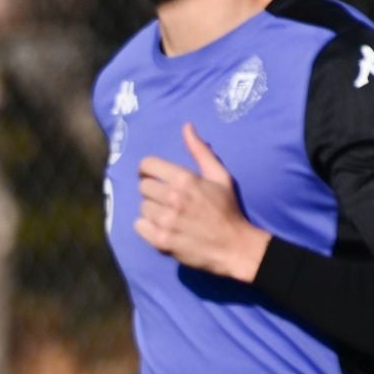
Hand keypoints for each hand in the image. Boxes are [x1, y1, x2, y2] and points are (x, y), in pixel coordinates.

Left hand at [134, 123, 270, 280]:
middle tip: (166, 199)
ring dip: (152, 210)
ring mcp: (166, 220)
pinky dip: (147, 227)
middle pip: (143, 186)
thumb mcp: (219, 176)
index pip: (147, 164)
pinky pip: (139, 226)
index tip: (152, 176)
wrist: (234, 246)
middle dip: (153, 191)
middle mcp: (173, 198)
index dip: (147, 169)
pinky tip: (162, 228)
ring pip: (142, 207)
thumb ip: (200, 151)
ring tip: (168, 215)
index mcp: (185, 179)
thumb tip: (186, 126)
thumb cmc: (227, 209)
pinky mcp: (161, 240)